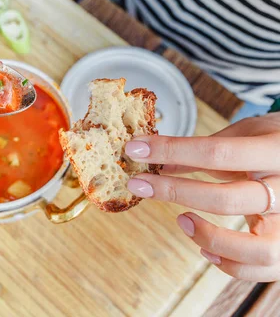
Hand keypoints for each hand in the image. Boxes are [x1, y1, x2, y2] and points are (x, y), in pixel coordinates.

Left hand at [124, 113, 279, 281]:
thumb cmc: (273, 141)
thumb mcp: (243, 134)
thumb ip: (204, 149)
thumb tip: (155, 159)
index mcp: (275, 151)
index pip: (218, 153)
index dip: (171, 150)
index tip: (136, 149)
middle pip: (228, 200)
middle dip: (175, 192)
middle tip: (139, 184)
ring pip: (258, 248)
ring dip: (211, 237)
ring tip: (181, 221)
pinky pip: (265, 268)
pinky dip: (232, 265)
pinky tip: (205, 248)